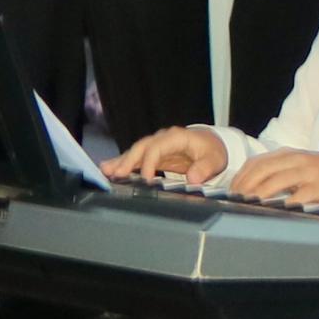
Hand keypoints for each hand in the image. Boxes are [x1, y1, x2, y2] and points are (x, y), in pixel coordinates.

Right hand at [104, 127, 230, 183]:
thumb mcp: (214, 159)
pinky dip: (123, 164)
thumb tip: (193, 178)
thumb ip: (205, 168)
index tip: (144, 180)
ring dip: (120, 162)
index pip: (157, 148)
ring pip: (135, 152)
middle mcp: (162, 139)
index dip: (149, 163)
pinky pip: (136, 158)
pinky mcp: (153, 155)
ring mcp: (156, 146)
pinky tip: (109, 170)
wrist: (212, 145)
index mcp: (176, 137)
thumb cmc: (212, 151)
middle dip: (127, 160)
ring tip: (105, 171)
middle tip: (115, 174)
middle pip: (141, 148)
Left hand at [230, 149, 318, 208]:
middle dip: (244, 186)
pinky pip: (298, 196)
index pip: (257, 162)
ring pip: (276, 181)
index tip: (231, 191)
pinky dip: (283, 204)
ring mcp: (308, 173)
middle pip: (262, 170)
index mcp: (290, 155)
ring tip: (246, 206)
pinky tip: (274, 212)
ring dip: (258, 195)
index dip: (241, 177)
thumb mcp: (302, 167)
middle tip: (234, 201)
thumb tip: (254, 187)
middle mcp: (296, 160)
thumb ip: (280, 172)